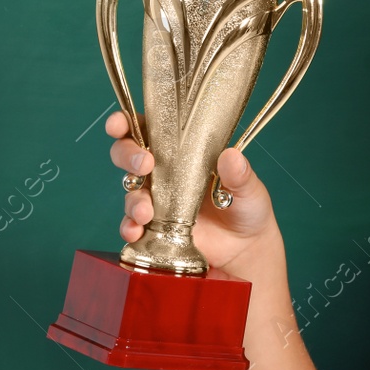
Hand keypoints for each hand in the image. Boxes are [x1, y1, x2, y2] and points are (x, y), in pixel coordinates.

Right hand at [105, 111, 280, 273]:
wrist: (245, 247)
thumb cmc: (246, 206)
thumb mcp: (248, 187)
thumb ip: (239, 174)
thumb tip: (231, 156)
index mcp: (185, 151)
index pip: (152, 129)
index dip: (128, 122)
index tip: (120, 123)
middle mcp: (165, 172)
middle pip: (128, 155)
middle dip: (128, 154)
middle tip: (145, 164)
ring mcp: (156, 200)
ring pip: (129, 191)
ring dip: (133, 199)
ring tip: (147, 212)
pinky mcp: (152, 227)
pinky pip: (131, 224)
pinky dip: (129, 226)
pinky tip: (137, 230)